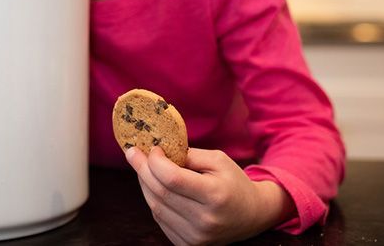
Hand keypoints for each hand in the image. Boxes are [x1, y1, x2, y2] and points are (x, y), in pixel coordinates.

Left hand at [125, 146, 294, 244]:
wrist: (251, 215)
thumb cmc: (233, 182)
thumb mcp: (218, 160)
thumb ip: (189, 154)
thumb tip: (157, 150)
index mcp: (215, 195)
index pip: (172, 178)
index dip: (155, 162)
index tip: (151, 148)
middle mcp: (205, 220)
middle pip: (161, 192)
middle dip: (142, 170)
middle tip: (133, 153)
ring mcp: (196, 236)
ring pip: (156, 207)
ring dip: (145, 185)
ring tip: (142, 168)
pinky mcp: (188, 244)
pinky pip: (161, 220)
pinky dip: (154, 201)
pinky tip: (154, 187)